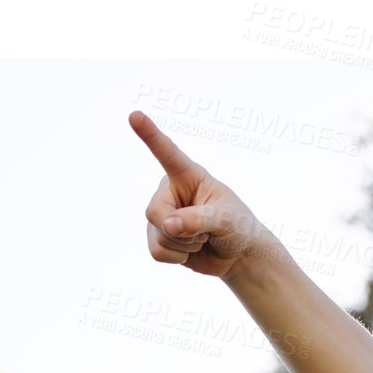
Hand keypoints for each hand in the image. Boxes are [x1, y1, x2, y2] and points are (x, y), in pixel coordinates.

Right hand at [130, 110, 269, 278]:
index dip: (150, 135)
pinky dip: (178, 257)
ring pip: (158, 235)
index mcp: (188, 175)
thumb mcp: (226, 220)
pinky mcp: (158, 237)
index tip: (134, 115)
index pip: (167, 153)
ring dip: (185, 245)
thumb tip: (169, 225)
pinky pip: (157, 252)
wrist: (238, 254)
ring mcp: (162, 214)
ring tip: (202, 238)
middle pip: (155, 212)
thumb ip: (198, 219)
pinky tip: (191, 250)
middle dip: (182, 230)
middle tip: (206, 230)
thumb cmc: (237, 227)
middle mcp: (170, 191)